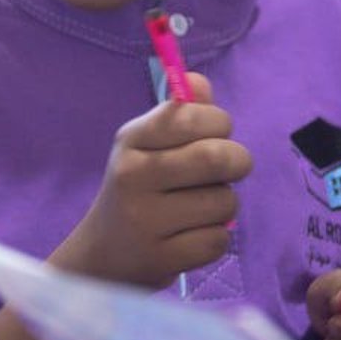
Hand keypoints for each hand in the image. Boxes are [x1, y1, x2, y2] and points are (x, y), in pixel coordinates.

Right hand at [52, 73, 250, 287]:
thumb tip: (198, 81)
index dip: (218, 122)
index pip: (189, 115)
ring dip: (224, 204)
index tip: (215, 134)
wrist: (103, 255)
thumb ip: (179, 112)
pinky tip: (191, 235)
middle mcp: (133, 176)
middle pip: (216, 156)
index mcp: (131, 140)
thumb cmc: (138, 189)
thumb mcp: (147, 145)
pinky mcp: (162, 258)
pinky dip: (214, 238)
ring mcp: (145, 220)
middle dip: (237, 161)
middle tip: (229, 169)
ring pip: (224, 201)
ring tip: (200, 207)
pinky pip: (218, 240)